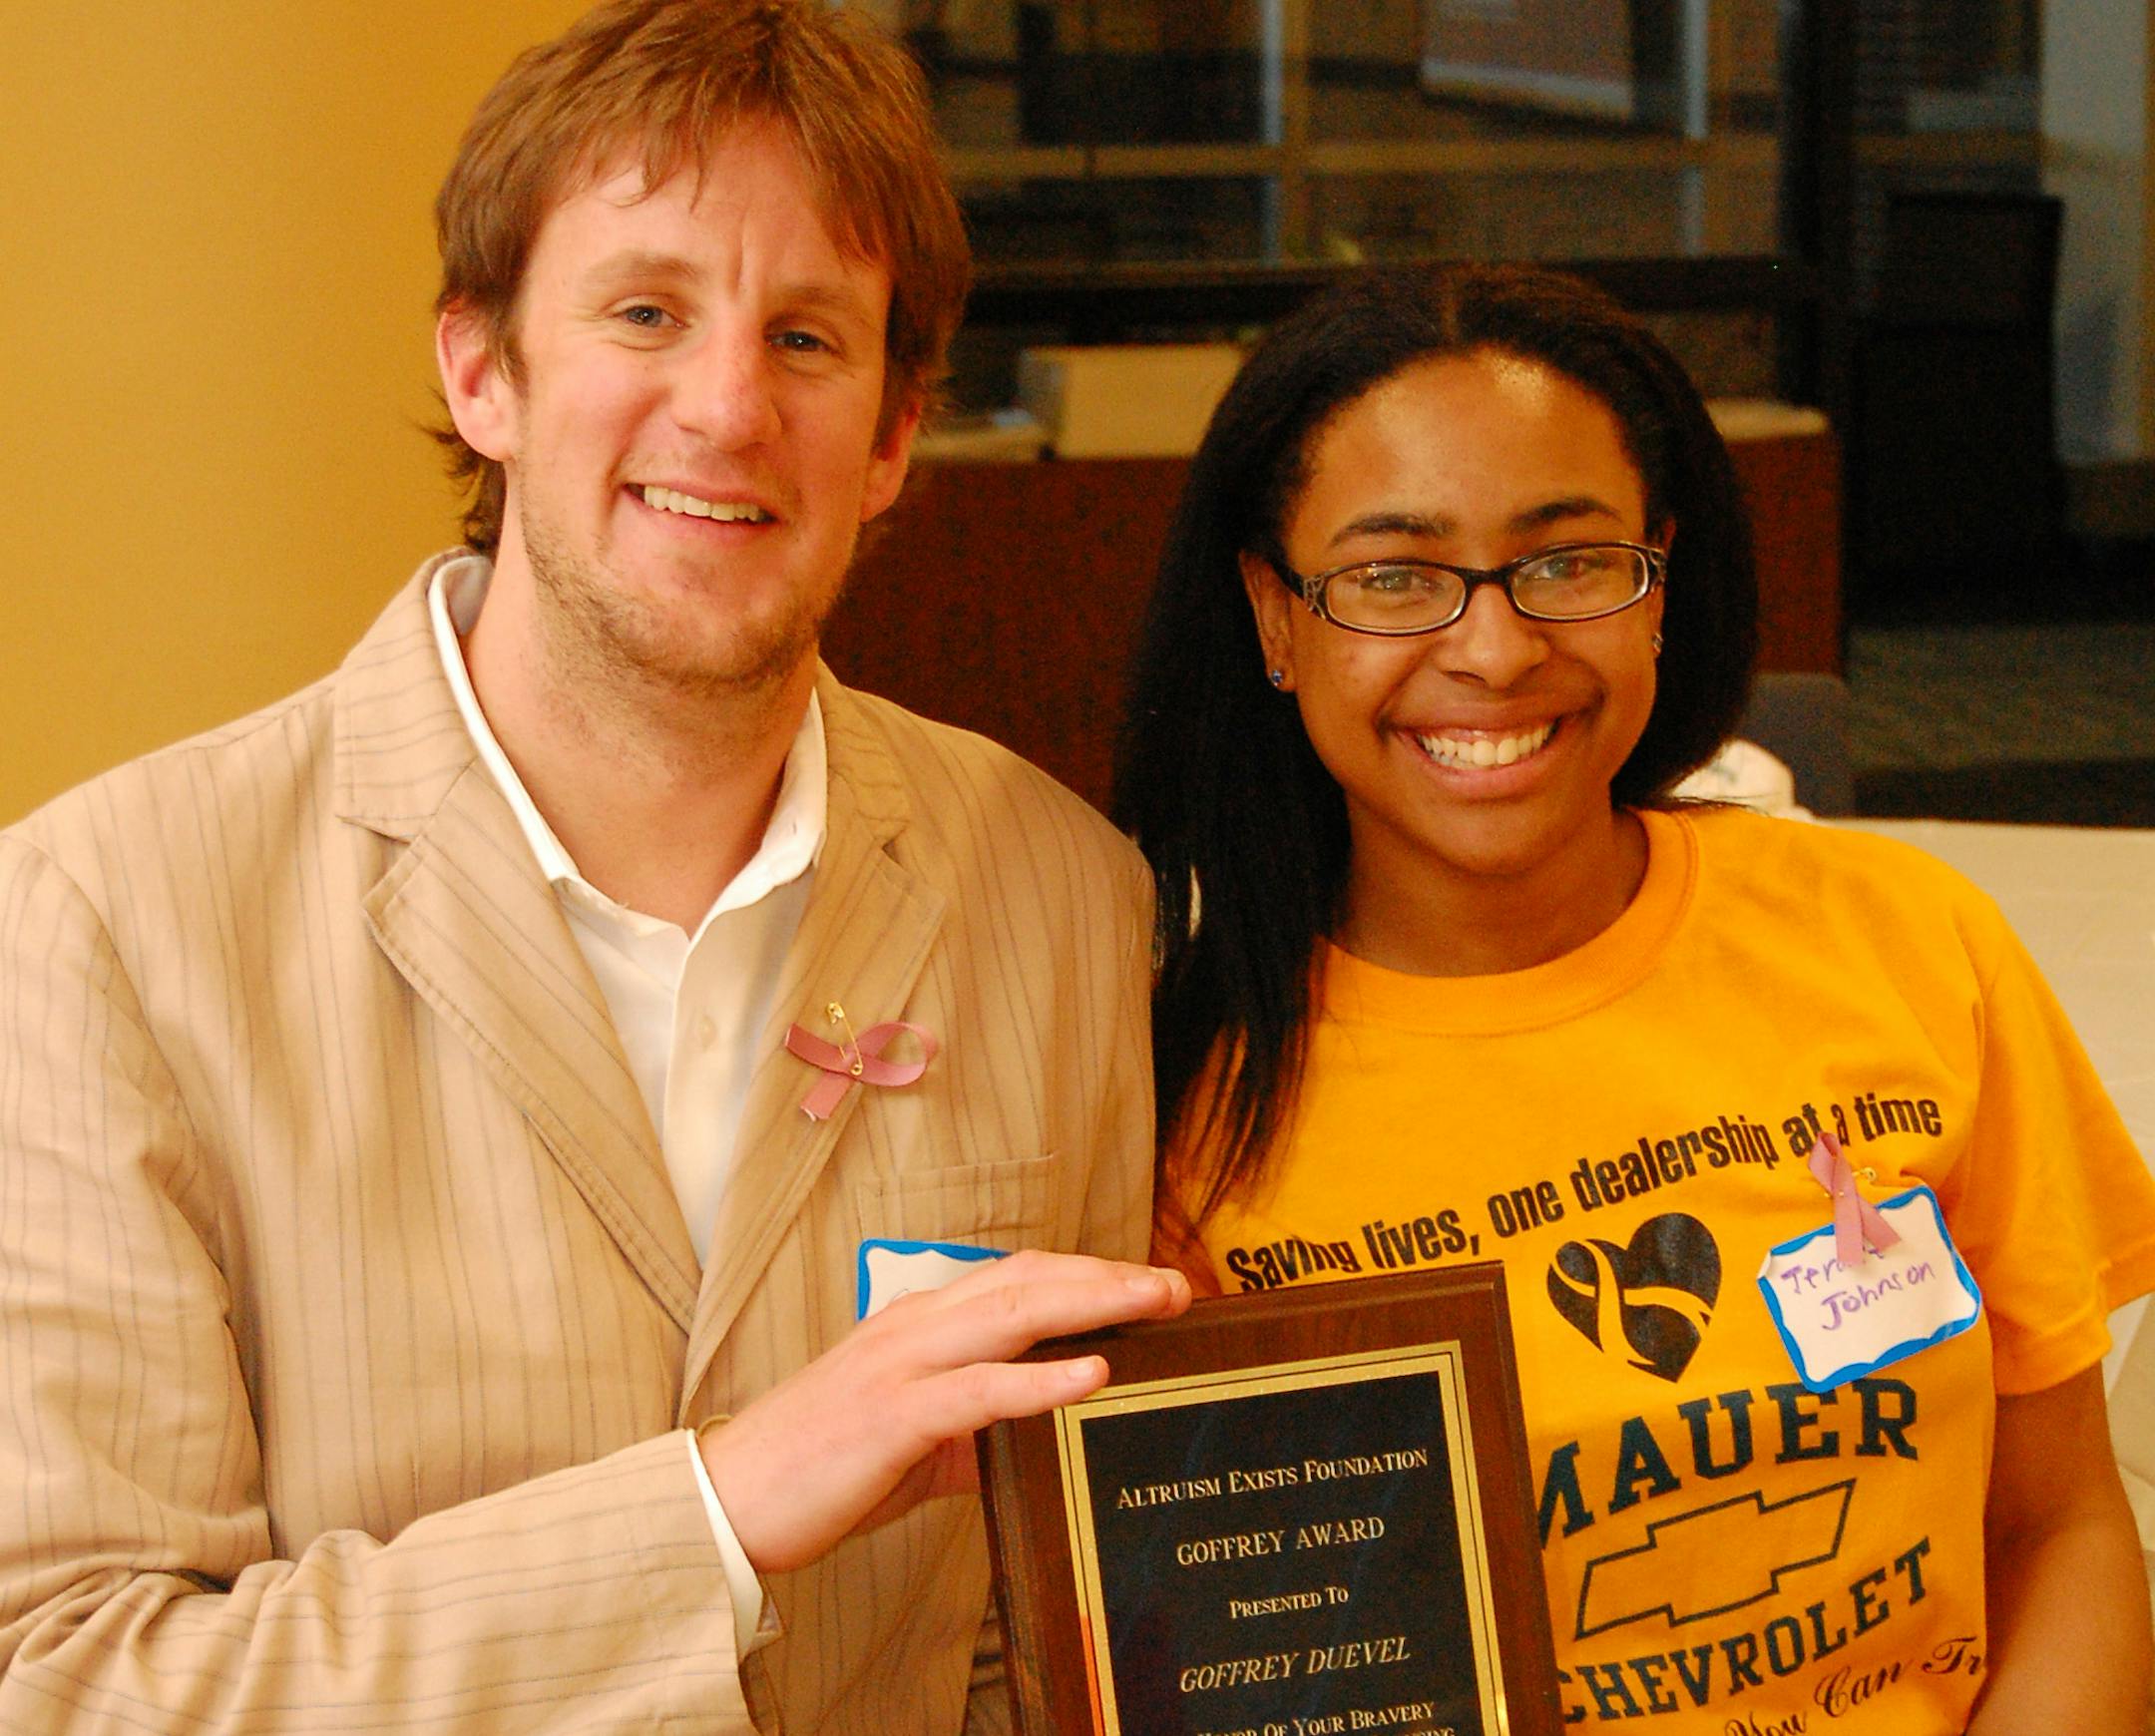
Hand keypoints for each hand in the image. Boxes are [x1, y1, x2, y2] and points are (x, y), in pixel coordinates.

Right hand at [700, 1250, 1190, 1572]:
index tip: (1148, 1283)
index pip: (1016, 1277)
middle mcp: (914, 1327)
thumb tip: (1033, 1440)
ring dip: (1093, 1301)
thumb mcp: (912, 1442)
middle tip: (1177, 1285)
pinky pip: (980, 1388)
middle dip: (1108, 1276)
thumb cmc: (821, 1470)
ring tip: (1155, 1302)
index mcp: (917, 1325)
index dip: (1086, 1272)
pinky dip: (1041, 1377)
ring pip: (1012, 1312)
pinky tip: (1091, 1371)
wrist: (731, 1499)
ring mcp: (902, 1364)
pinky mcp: (894, 1414)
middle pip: (1026, 1279)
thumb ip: (972, 1431)